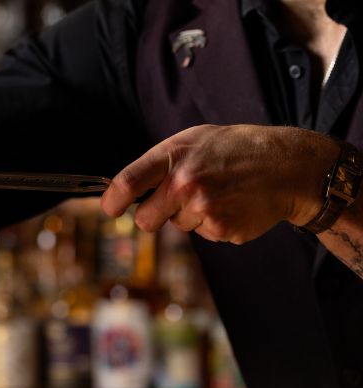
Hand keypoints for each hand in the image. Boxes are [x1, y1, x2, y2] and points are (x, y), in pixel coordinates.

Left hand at [101, 125, 338, 243]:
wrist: (288, 165)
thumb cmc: (235, 150)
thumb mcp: (194, 141)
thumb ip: (161, 164)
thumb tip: (126, 190)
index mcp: (174, 156)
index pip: (128, 182)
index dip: (112, 201)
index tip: (110, 208)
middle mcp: (185, 183)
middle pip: (144, 220)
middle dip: (153, 216)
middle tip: (175, 200)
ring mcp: (204, 209)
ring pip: (177, 227)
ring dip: (191, 215)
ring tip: (218, 192)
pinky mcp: (221, 229)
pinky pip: (203, 234)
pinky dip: (214, 223)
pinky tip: (232, 204)